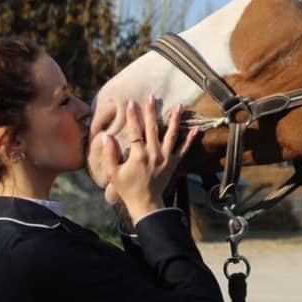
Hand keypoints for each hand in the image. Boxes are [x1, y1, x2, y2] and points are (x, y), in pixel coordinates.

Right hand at [99, 95, 196, 219]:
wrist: (146, 204)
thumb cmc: (127, 189)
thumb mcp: (113, 174)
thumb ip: (109, 154)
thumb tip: (106, 137)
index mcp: (138, 155)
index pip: (135, 130)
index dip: (132, 116)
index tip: (131, 102)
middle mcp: (154, 154)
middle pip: (152, 128)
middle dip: (151, 111)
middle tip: (151, 97)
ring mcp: (166, 158)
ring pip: (171, 135)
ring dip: (175, 120)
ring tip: (179, 106)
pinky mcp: (173, 163)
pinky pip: (183, 149)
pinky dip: (189, 139)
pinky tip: (195, 129)